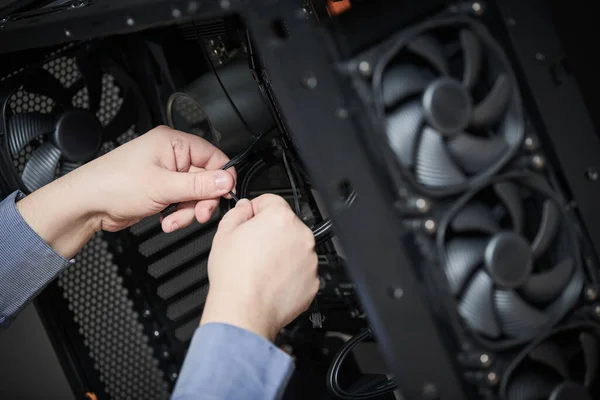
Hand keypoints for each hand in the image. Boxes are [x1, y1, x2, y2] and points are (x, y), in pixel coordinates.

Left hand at [17, 126, 235, 257]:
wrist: (86, 205)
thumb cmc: (113, 185)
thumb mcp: (163, 186)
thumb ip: (199, 185)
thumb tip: (227, 181)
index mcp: (173, 143)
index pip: (213, 157)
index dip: (221, 178)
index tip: (224, 196)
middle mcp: (171, 155)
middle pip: (206, 179)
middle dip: (201, 200)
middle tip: (199, 214)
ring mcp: (166, 174)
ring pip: (194, 194)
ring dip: (188, 211)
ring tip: (173, 220)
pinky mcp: (161, 190)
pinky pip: (182, 203)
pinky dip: (178, 214)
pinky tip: (167, 221)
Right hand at [201, 194, 318, 341]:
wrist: (244, 311)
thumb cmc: (234, 275)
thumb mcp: (224, 233)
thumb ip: (238, 212)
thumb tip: (245, 207)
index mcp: (281, 218)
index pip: (270, 200)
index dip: (256, 210)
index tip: (249, 220)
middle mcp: (301, 236)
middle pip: (286, 225)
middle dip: (270, 233)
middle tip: (252, 249)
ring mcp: (310, 260)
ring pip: (295, 248)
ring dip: (282, 253)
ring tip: (261, 267)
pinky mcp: (313, 282)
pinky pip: (301, 270)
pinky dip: (289, 273)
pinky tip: (271, 280)